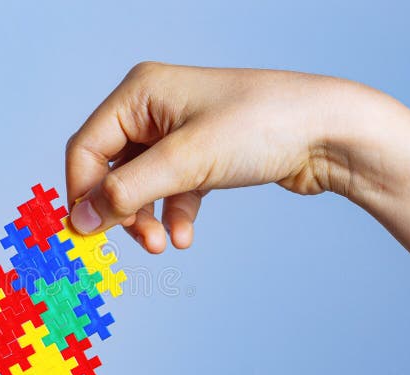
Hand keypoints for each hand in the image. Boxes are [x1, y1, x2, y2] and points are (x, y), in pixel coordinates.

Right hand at [65, 63, 409, 279]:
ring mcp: (177, 131)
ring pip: (139, 184)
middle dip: (120, 210)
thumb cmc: (261, 127)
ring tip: (163, 245)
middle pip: (110, 168)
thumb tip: (78, 223)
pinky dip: (173, 215)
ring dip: (145, 218)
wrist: (331, 133)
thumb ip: (125, 193)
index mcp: (139, 93)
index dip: (83, 193)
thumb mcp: (185, 162)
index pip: (86, 148)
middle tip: (138, 243)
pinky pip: (170, 190)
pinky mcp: (201, 154)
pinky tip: (185, 237)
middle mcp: (153, 108)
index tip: (87, 235)